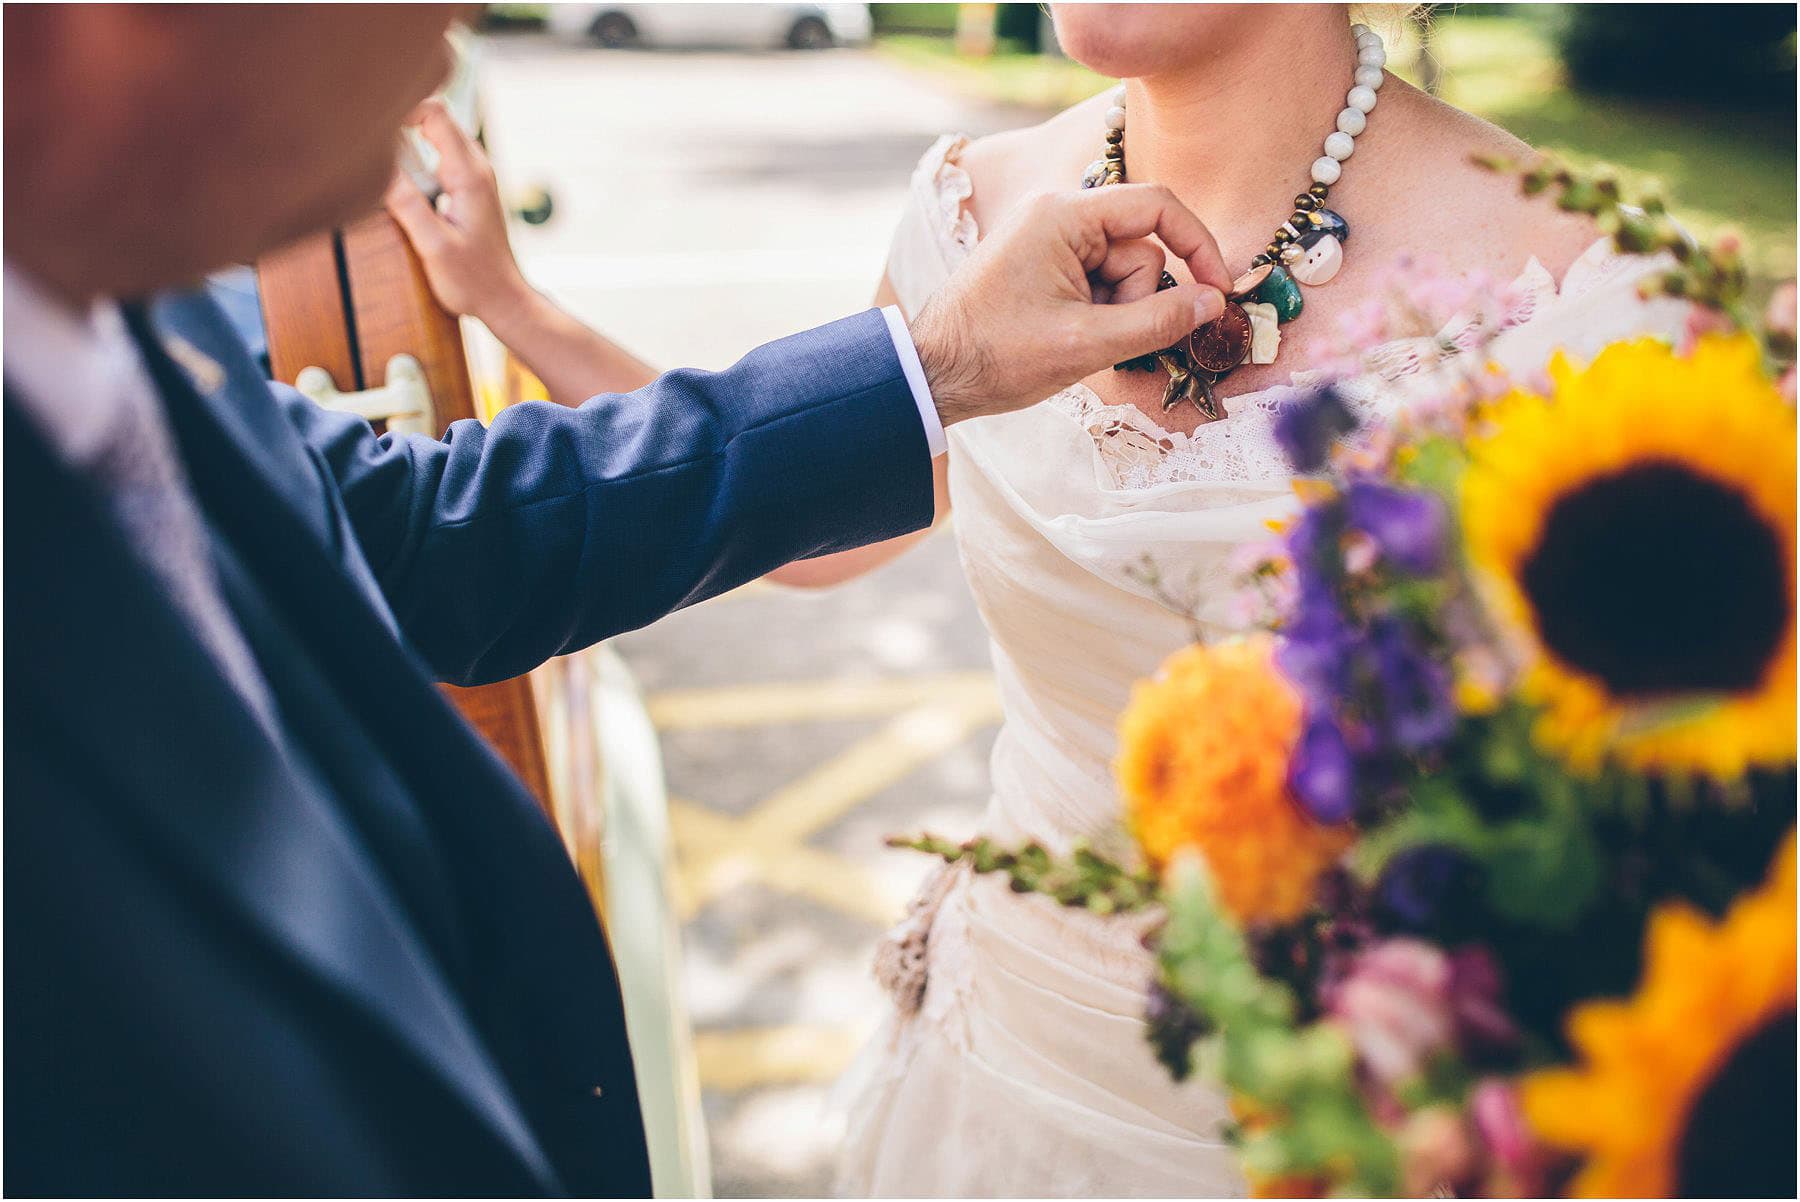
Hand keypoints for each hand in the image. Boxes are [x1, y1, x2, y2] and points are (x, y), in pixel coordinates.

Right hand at [385, 99, 534, 325]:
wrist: (503, 300)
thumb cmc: (474, 280)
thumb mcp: (434, 245)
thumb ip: (407, 204)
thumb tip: (378, 168)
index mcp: (469, 174)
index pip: (434, 112)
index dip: (401, 108)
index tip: (372, 127)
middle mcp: (475, 167)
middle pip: (433, 117)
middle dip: (399, 123)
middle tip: (371, 148)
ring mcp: (473, 176)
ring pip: (434, 137)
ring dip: (406, 145)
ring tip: (383, 170)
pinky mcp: (467, 188)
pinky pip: (437, 158)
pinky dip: (415, 162)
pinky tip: (401, 186)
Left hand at [906, 184, 1230, 425]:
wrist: (931, 375)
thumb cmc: (995, 355)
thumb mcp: (1085, 344)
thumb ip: (1156, 321)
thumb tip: (1214, 302)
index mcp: (1062, 214)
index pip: (1156, 206)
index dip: (1198, 244)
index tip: (1218, 290)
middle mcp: (1057, 216)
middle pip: (1139, 248)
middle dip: (1137, 299)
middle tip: (1101, 339)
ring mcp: (1049, 242)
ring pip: (1121, 274)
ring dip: (1116, 314)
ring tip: (1075, 344)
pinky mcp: (1044, 267)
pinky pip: (1097, 286)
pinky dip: (1097, 317)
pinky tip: (1067, 341)